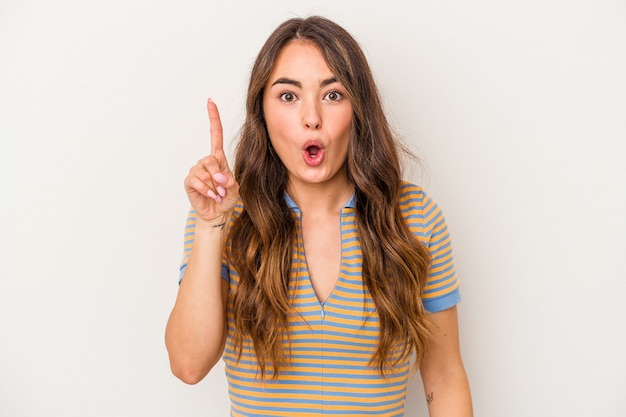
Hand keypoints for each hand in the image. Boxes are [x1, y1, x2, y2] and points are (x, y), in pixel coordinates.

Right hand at [184, 99, 238, 223]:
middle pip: (211, 159)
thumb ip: (230, 181)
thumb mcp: (235, 189)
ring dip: (214, 186)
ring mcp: (196, 170)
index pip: (215, 134)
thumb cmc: (226, 198)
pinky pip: (198, 182)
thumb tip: (218, 176)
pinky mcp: (190, 181)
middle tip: (222, 189)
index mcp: (219, 158)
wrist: (217, 213)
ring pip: (206, 173)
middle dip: (219, 176)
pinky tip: (210, 196)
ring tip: (217, 194)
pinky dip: (207, 190)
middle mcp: (206, 162)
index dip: (213, 118)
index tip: (210, 102)